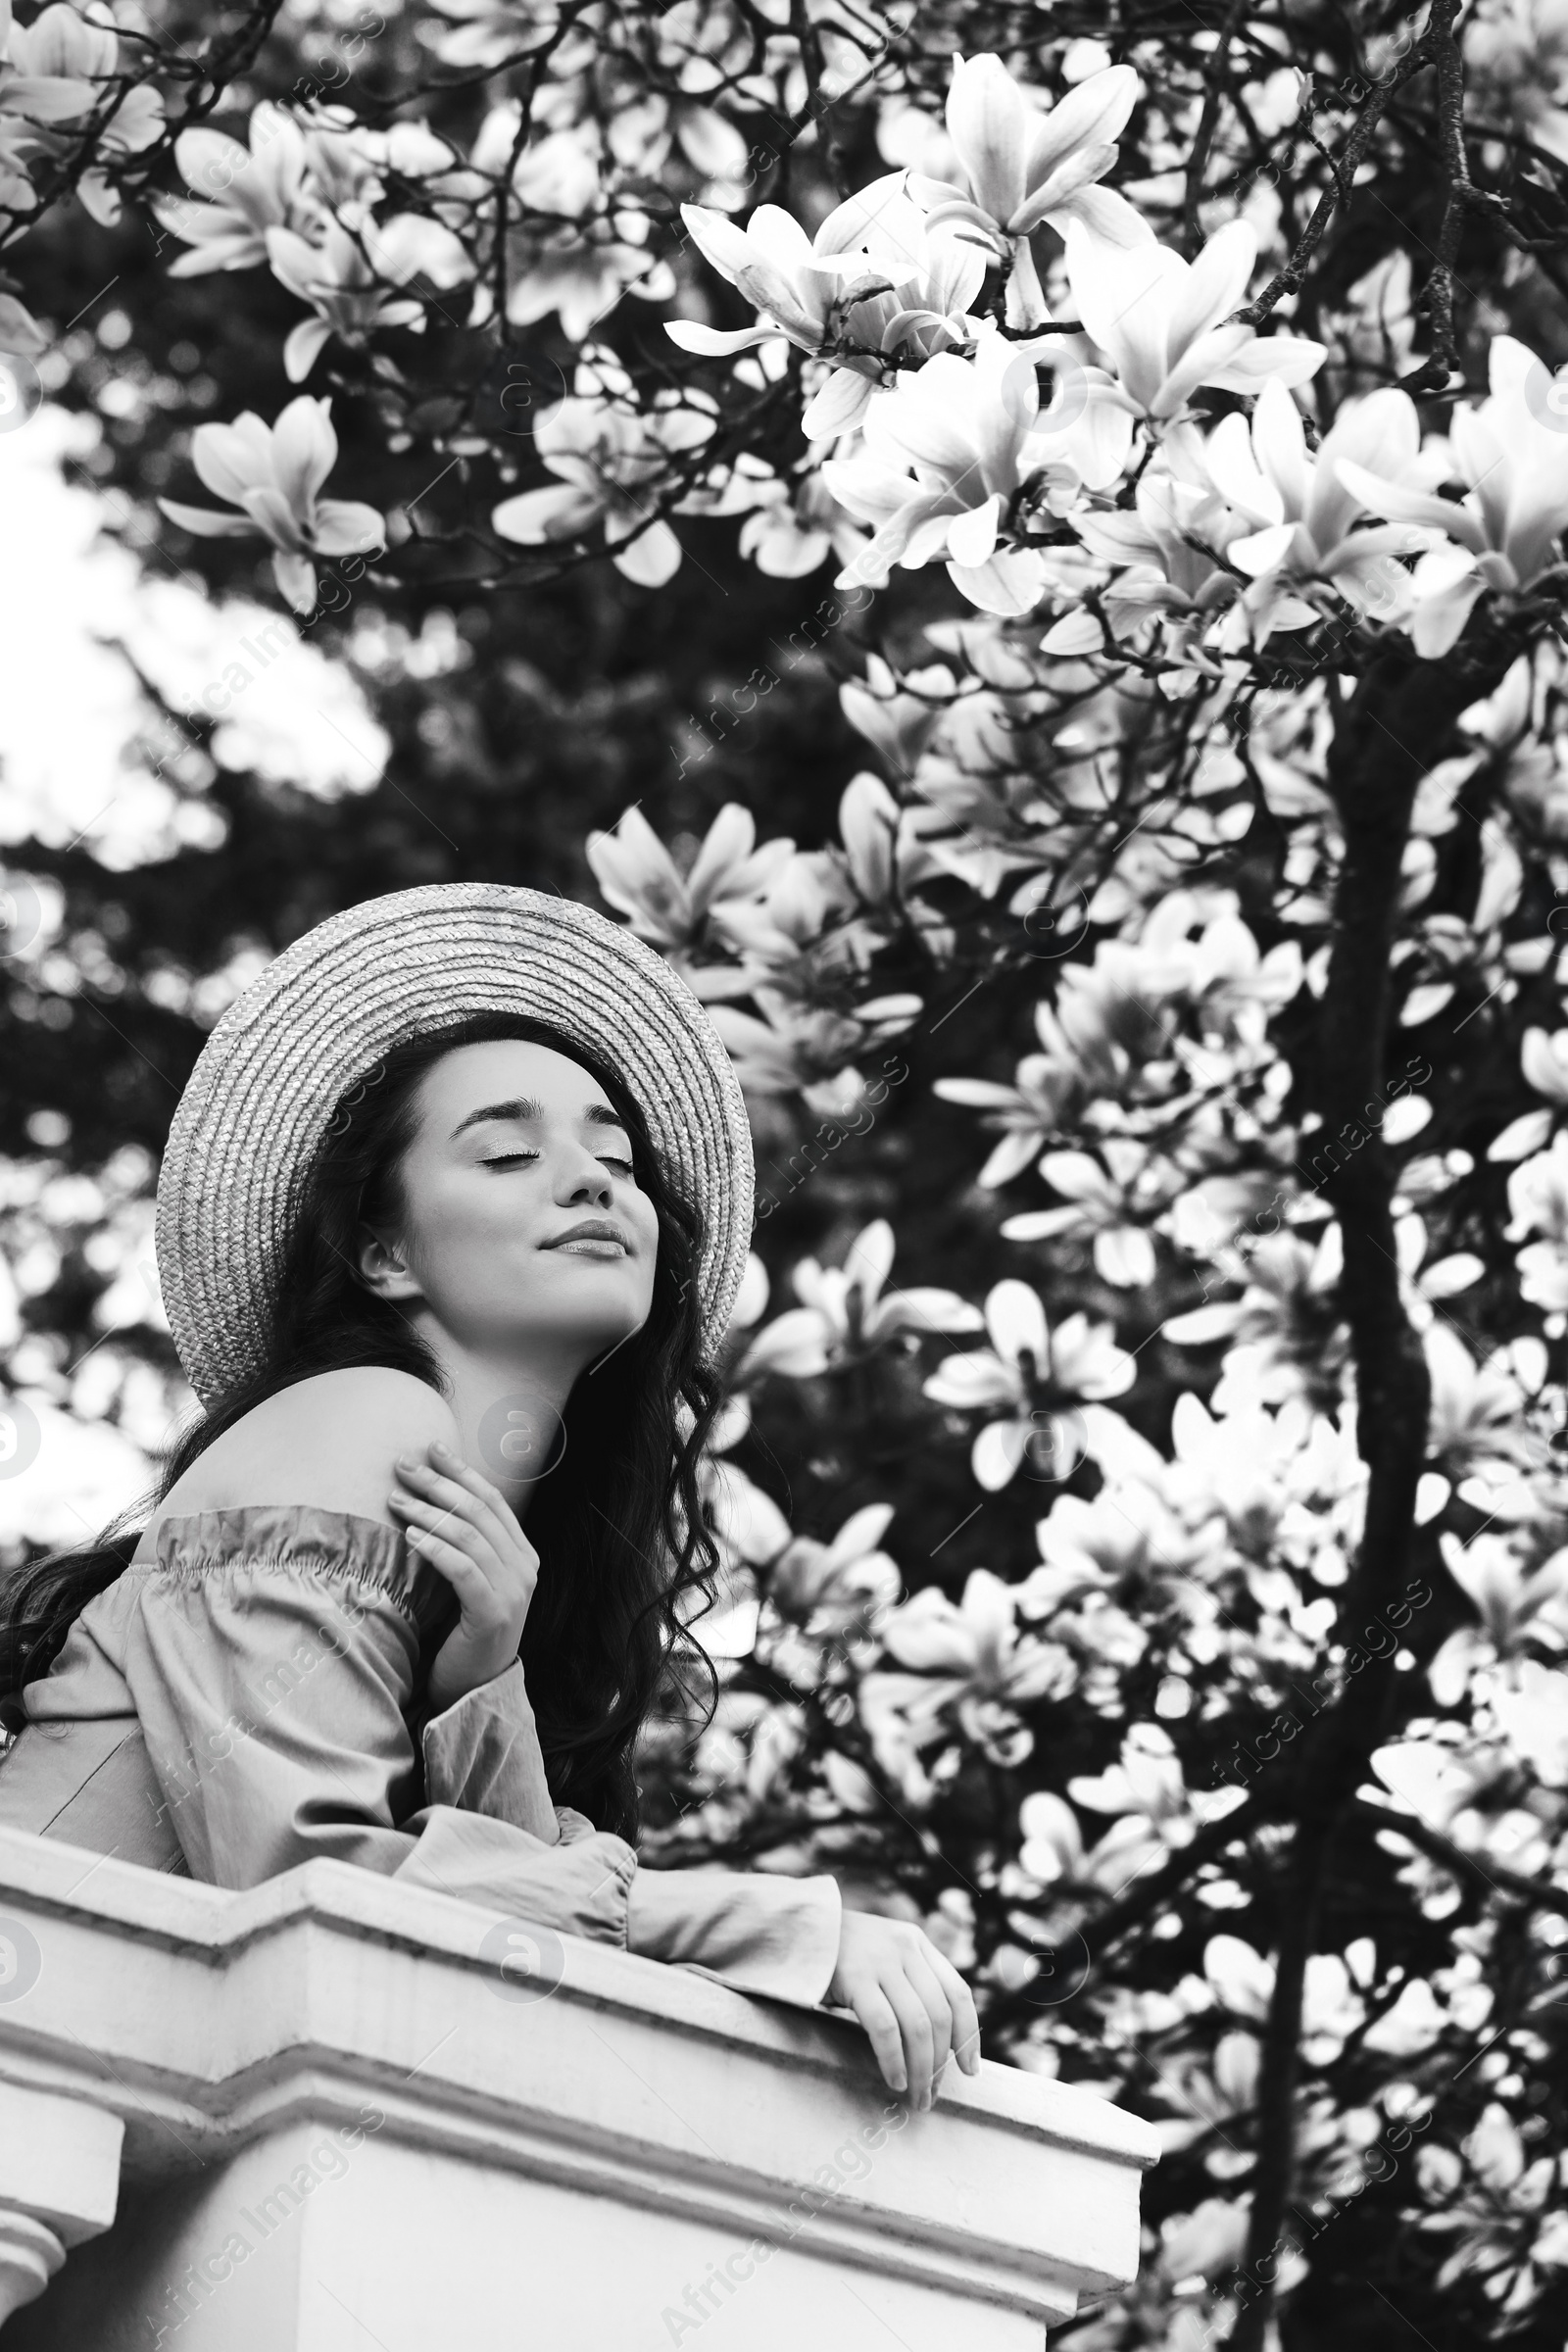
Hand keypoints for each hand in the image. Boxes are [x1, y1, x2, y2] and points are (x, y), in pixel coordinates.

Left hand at [387, 1439, 538, 1713]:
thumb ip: (466, 1546)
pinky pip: (462, 1569)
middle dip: (439, 1484)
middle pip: (478, 1511)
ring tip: (396, 1501)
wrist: (474, 1690)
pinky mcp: (493, 1613)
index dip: (462, 1472)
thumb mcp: (471, 1582)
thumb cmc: (463, 1632)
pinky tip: (411, 1536)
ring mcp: (514, 1591)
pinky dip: (436, 1548)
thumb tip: (432, 1499)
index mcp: (524, 1555)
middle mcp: (525, 1568)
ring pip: (468, 1536)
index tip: (432, 1449)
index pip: (492, 1501)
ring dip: (428, 1513)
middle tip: (403, 1468)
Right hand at [826, 1910, 980, 2108]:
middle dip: (941, 2063)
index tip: (971, 2070)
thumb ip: (909, 1982)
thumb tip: (938, 2046)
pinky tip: (894, 2080)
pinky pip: (885, 2027)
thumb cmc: (838, 1955)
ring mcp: (881, 1960)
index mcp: (917, 1943)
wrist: (795, 1929)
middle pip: (940, 2014)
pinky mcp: (854, 1976)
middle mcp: (905, 1947)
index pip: (958, 1993)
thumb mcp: (882, 1956)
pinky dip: (894, 2059)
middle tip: (932, 2095)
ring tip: (917, 2097)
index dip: (969, 2035)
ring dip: (922, 2069)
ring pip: (918, 2024)